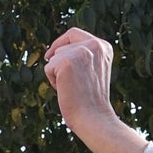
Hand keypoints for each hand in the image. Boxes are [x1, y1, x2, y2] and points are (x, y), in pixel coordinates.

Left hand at [43, 27, 147, 152]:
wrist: (94, 118)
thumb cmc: (91, 101)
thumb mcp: (93, 71)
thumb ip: (83, 56)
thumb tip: (55, 50)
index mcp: (104, 46)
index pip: (74, 33)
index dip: (60, 43)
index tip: (51, 54)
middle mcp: (94, 44)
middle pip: (62, 46)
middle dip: (59, 63)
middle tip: (70, 84)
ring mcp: (80, 51)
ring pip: (54, 57)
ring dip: (57, 73)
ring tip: (72, 88)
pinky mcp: (66, 61)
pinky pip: (48, 67)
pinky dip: (53, 81)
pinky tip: (66, 90)